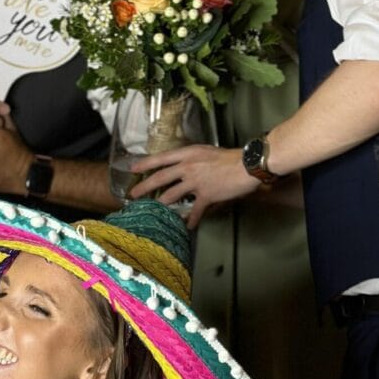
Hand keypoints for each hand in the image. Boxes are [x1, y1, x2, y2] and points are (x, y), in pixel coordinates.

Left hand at [129, 144, 257, 228]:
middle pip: (160, 178)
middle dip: (144, 187)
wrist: (245, 165)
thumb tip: (182, 166)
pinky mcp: (206, 195)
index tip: (133, 169)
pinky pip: (195, 210)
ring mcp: (195, 182)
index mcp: (187, 154)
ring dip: (161, 204)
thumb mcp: (205, 151)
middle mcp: (187, 167)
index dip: (145, 163)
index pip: (161, 158)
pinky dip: (192, 219)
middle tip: (133, 194)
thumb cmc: (228, 157)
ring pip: (171, 195)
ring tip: (154, 210)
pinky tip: (188, 226)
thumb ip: (191, 158)